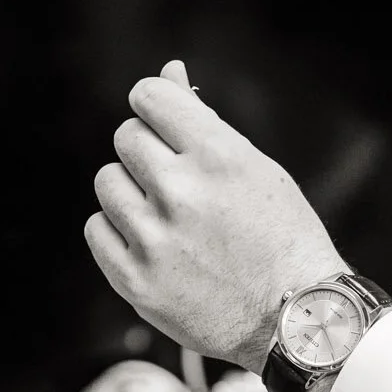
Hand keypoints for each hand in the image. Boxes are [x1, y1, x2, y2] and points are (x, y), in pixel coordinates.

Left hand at [88, 61, 343, 373]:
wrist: (295, 319)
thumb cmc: (282, 239)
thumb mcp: (257, 169)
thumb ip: (204, 122)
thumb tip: (168, 73)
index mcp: (217, 157)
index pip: (149, 96)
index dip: (156, 107)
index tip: (166, 127)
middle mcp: (181, 193)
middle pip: (126, 137)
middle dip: (149, 152)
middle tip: (179, 182)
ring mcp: (154, 240)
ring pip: (108, 182)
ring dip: (132, 192)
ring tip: (169, 217)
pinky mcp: (135, 280)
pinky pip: (97, 228)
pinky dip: (119, 231)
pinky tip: (153, 243)